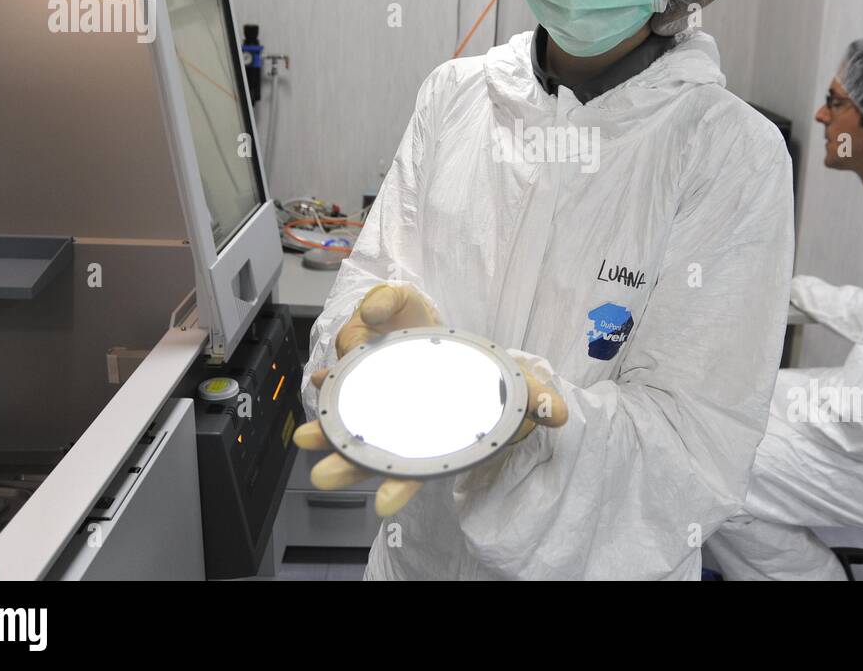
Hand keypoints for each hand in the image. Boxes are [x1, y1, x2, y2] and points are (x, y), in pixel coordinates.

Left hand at [293, 289, 567, 515]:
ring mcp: (389, 403)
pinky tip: (323, 379)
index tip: (384, 504)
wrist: (479, 359)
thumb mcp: (525, 390)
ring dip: (327, 428)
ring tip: (305, 434)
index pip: (420, 471)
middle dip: (348, 464)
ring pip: (353, 423)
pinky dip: (335, 382)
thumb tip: (558, 413)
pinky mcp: (378, 373)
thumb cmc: (499, 384)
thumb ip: (539, 401)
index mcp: (442, 441)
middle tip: (324, 473)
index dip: (402, 487)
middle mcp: (409, 428)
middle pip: (374, 455)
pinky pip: (351, 382)